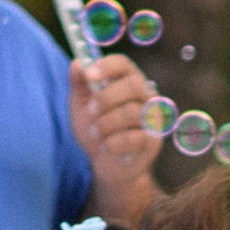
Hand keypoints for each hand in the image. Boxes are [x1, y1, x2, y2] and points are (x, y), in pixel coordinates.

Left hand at [73, 52, 161, 224]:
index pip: (123, 64)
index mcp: (128, 81)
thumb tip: (77, 64)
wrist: (106, 165)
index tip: (89, 75)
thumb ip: (79, 86)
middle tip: (90, 111)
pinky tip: (105, 147)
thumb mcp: (81, 107)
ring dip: (105, 124)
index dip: (106, 66)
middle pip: (133, 85)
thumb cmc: (97, 130)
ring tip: (94, 133)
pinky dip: (112, 143)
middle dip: (106, 97)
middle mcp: (146, 96)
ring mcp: (152, 119)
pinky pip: (132, 138)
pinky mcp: (153, 141)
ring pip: (130, 112)